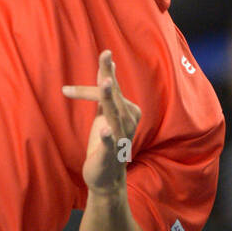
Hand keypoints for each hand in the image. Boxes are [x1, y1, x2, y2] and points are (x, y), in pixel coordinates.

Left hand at [63, 51, 141, 194]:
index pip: (112, 86)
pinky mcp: (111, 154)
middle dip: (107, 76)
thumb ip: (107, 91)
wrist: (106, 177)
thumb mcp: (105, 112)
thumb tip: (108, 65)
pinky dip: (108, 136)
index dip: (105, 71)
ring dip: (110, 98)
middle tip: (104, 55)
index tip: (104, 52)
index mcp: (125, 109)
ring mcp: (120, 137)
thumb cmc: (105, 142)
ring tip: (106, 83)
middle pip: (113, 95)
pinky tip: (104, 130)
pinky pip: (111, 143)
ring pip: (114, 114)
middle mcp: (127, 120)